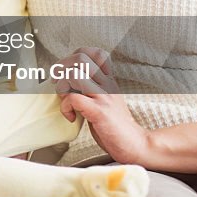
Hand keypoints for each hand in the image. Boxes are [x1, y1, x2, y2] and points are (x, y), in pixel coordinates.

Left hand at [53, 48, 149, 163]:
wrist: (136, 145)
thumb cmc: (114, 126)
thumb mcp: (103, 100)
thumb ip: (89, 89)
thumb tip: (64, 82)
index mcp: (108, 80)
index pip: (92, 52)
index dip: (72, 58)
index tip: (66, 75)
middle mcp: (107, 84)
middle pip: (80, 58)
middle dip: (62, 70)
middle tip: (61, 87)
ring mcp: (104, 97)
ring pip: (75, 74)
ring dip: (62, 88)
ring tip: (66, 102)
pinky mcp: (100, 112)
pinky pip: (74, 99)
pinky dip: (66, 107)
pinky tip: (72, 118)